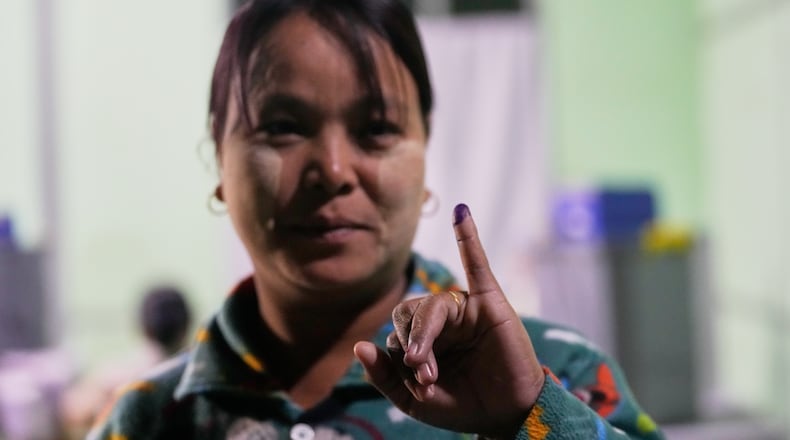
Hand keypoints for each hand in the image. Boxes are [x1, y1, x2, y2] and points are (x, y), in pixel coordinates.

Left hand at [354, 203, 544, 438]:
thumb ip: (384, 376)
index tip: (421, 386)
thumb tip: (359, 345)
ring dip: (425, 334)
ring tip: (426, 366)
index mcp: (422, 338)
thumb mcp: (413, 400)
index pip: (397, 333)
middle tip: (423, 374)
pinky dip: (469, 238)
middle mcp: (442, 320)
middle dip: (411, 344)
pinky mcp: (490, 303)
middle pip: (411, 314)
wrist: (507, 415)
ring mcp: (465, 310)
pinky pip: (477, 265)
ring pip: (434, 305)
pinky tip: (462, 212)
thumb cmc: (463, 406)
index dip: (401, 358)